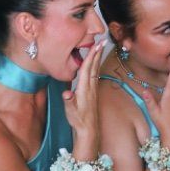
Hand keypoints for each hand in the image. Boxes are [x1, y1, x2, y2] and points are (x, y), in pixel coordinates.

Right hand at [61, 34, 109, 151]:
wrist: (89, 130)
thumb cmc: (78, 121)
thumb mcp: (71, 112)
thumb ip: (69, 101)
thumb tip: (67, 93)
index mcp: (85, 89)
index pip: (88, 69)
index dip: (91, 56)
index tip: (95, 45)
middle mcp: (91, 87)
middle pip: (94, 66)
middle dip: (97, 52)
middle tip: (102, 39)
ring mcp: (93, 90)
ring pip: (95, 70)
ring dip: (97, 57)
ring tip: (100, 46)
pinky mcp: (93, 93)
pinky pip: (95, 75)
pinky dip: (95, 66)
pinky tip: (95, 63)